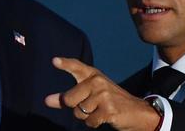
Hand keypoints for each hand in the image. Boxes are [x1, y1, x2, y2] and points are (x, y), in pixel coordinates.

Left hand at [45, 57, 159, 129]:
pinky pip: (89, 121)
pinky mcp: (109, 109)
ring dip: (86, 117)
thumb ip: (67, 97)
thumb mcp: (88, 95)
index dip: (65, 64)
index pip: (76, 67)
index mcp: (93, 75)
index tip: (54, 61)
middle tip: (91, 106)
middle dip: (75, 108)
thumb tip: (46, 100)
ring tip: (100, 111)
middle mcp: (97, 81)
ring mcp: (104, 95)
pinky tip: (105, 117)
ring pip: (78, 113)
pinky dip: (94, 124)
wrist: (137, 112)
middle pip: (69, 99)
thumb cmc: (109, 102)